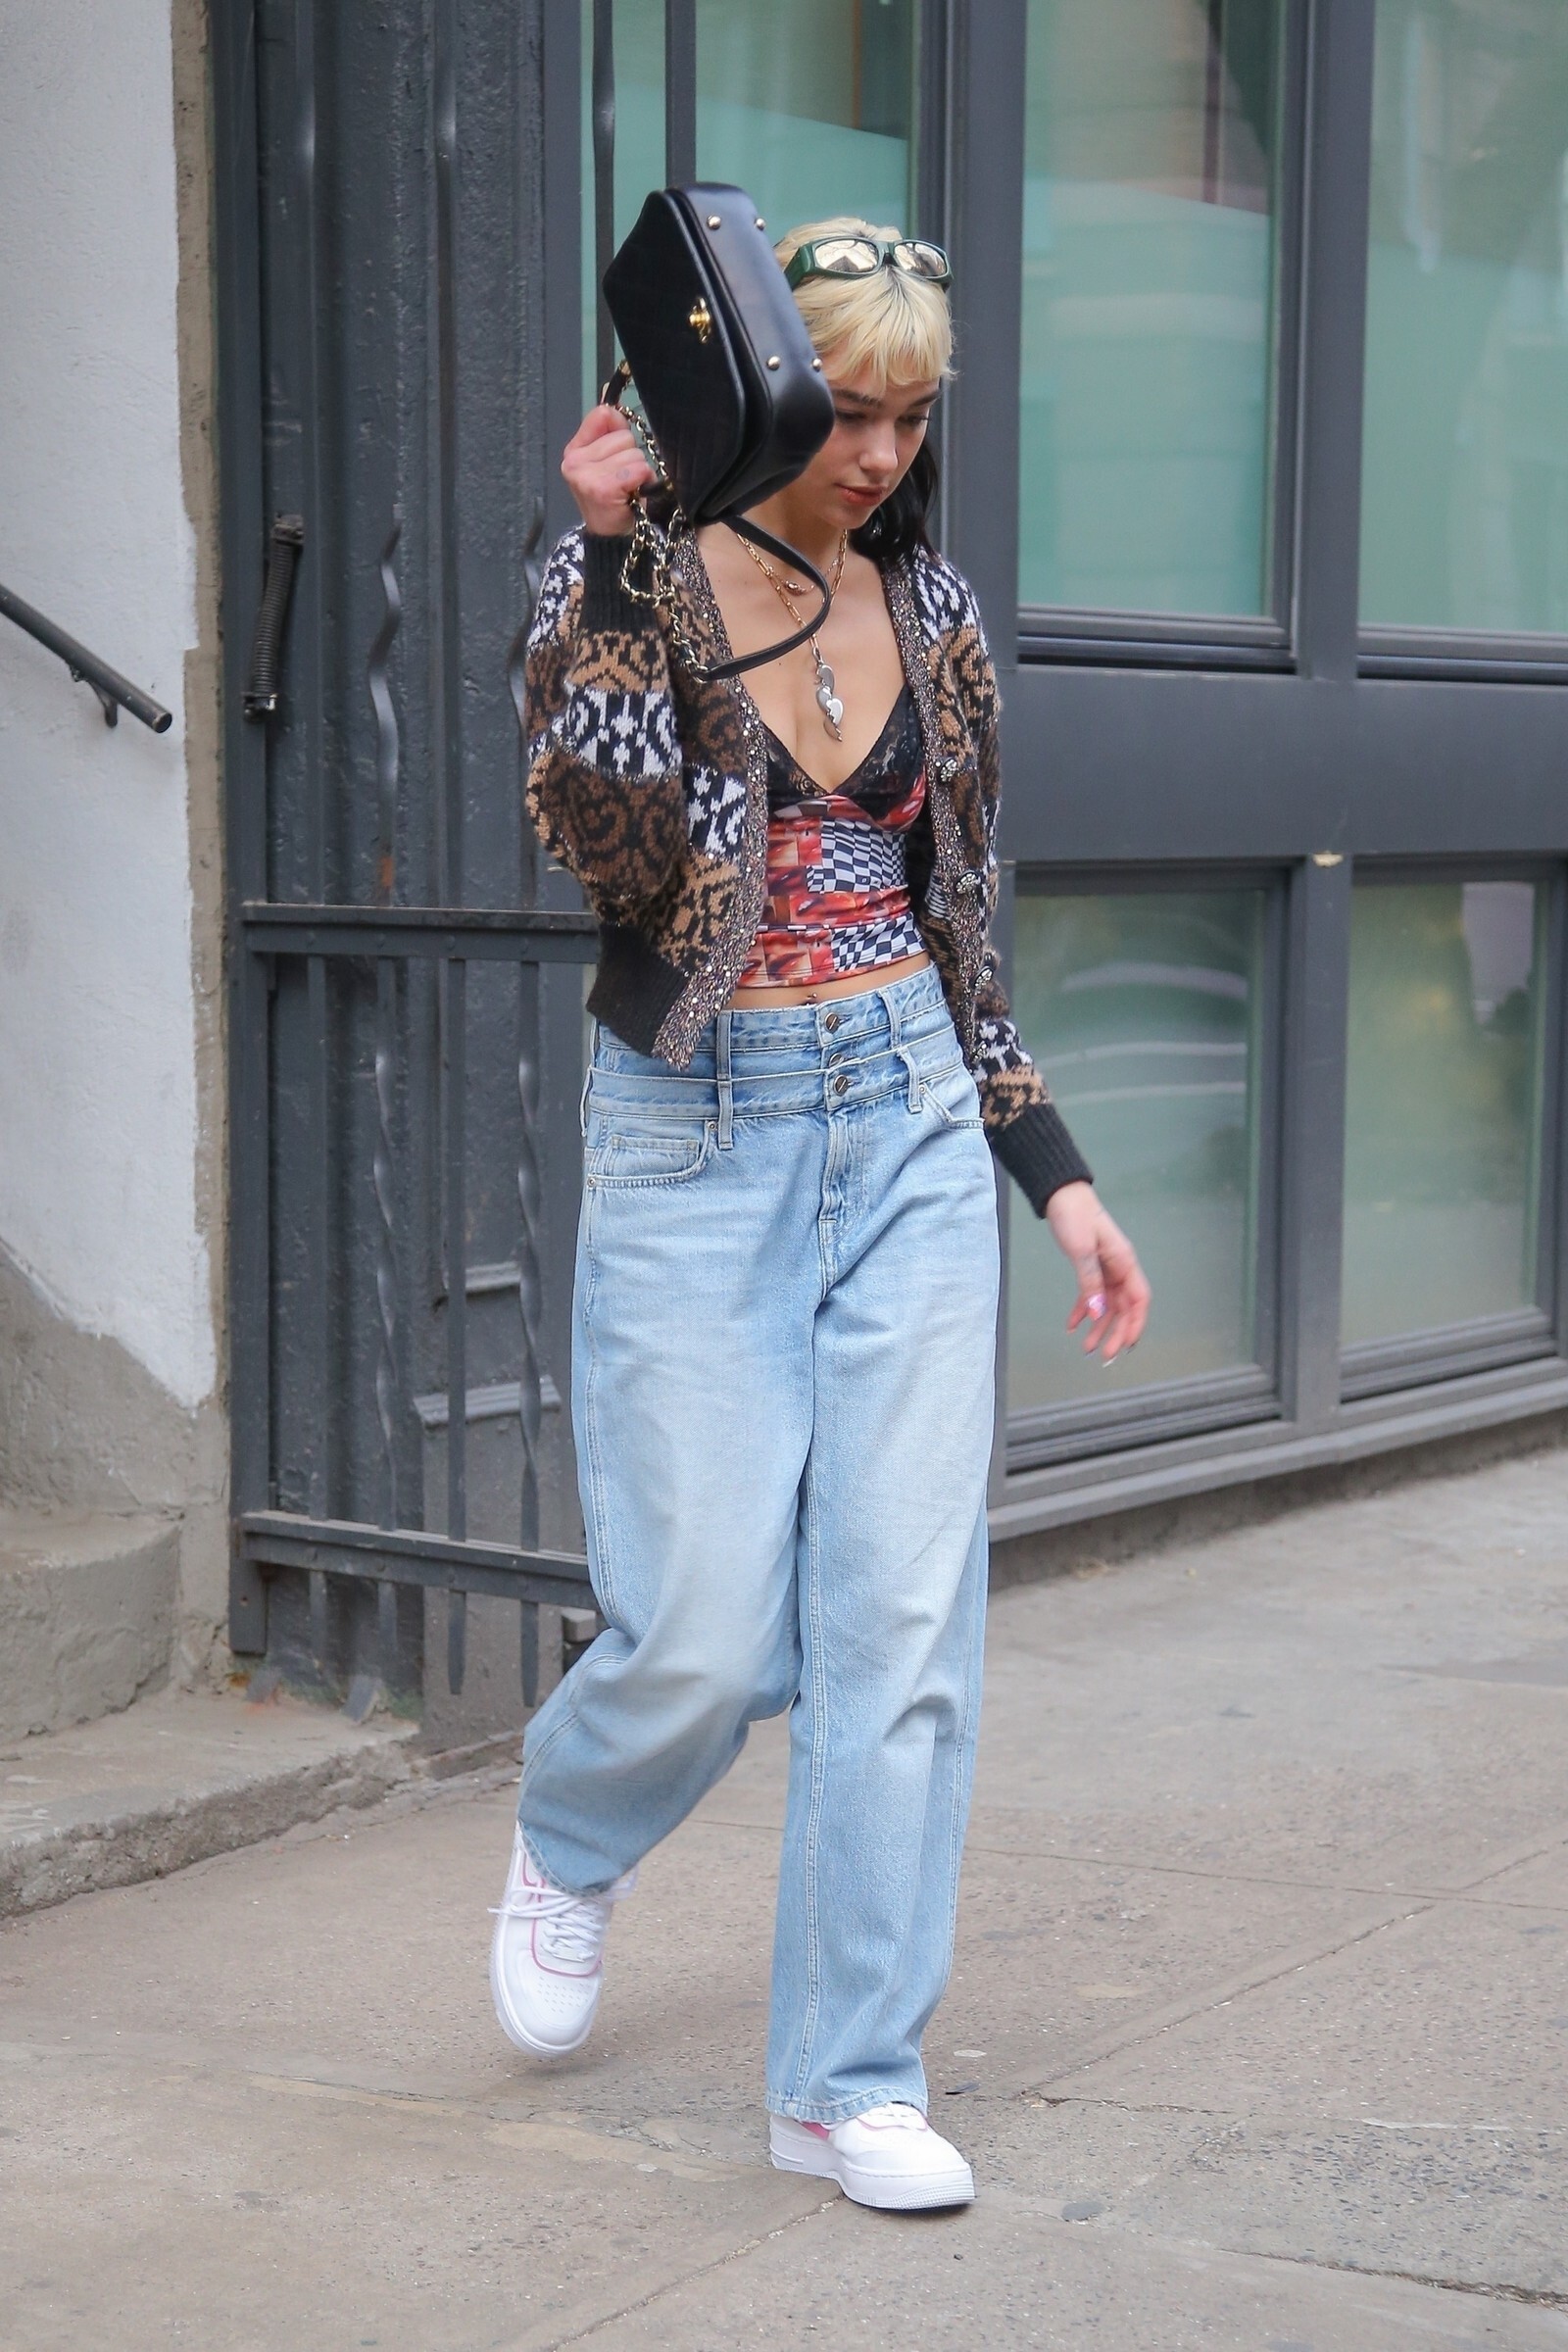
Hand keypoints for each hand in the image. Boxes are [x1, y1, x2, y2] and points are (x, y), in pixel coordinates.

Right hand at [561, 404, 655, 535]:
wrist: (611, 537)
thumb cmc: (614, 499)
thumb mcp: (606, 461)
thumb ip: (608, 429)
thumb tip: (609, 394)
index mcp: (574, 450)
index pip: (603, 415)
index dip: (619, 431)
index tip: (618, 454)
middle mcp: (574, 461)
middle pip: (623, 437)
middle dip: (632, 457)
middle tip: (625, 480)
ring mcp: (585, 475)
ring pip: (633, 453)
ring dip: (639, 472)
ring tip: (629, 488)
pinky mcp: (602, 488)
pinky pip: (637, 469)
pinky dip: (642, 481)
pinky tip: (632, 494)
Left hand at [1043, 1181, 1150, 1363]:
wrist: (1061, 1196)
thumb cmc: (1075, 1217)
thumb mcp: (1082, 1251)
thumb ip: (1090, 1282)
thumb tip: (1098, 1313)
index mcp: (1125, 1263)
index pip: (1139, 1300)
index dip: (1135, 1325)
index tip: (1125, 1345)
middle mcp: (1120, 1269)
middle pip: (1124, 1308)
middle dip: (1115, 1332)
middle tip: (1103, 1355)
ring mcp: (1106, 1269)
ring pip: (1107, 1305)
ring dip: (1098, 1327)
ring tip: (1086, 1347)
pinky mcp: (1091, 1267)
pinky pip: (1092, 1295)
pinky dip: (1083, 1310)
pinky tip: (1071, 1325)